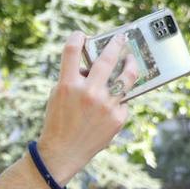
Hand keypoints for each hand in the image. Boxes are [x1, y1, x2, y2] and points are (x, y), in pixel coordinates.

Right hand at [37, 31, 137, 183]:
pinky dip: (117, 101)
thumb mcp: (57, 98)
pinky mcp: (117, 117)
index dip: (77, 38)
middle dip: (116, 44)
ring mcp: (105, 105)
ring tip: (132, 59)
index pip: (72, 50)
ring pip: (127, 76)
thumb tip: (94, 66)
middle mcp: (88, 92)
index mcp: (67, 85)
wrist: (62, 153)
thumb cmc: (58, 124)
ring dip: (131, 64)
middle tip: (121, 38)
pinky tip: (110, 106)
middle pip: (107, 58)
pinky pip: (123, 101)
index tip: (81, 35)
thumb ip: (72, 79)